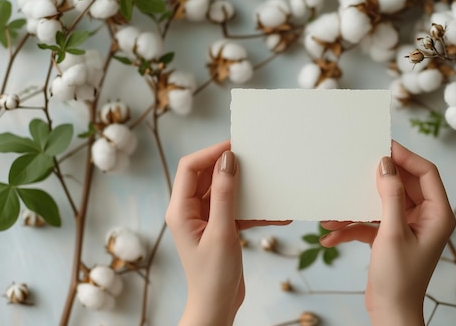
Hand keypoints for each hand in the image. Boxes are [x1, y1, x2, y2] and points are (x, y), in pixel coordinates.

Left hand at [166, 140, 287, 325]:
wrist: (217, 307)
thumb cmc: (213, 277)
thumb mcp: (222, 232)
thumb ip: (224, 194)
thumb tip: (227, 160)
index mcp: (180, 210)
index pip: (191, 167)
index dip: (212, 153)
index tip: (237, 147)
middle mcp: (190, 211)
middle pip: (207, 175)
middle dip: (230, 166)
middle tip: (254, 159)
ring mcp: (205, 219)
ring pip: (224, 191)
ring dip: (245, 188)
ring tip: (266, 183)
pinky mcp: (220, 228)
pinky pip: (235, 209)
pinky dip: (253, 209)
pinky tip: (274, 213)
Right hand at [320, 141, 455, 325]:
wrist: (390, 315)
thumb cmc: (399, 279)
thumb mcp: (392, 233)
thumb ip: (390, 196)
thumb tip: (386, 164)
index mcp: (437, 214)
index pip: (426, 173)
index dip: (406, 157)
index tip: (383, 146)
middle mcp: (425, 218)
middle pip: (402, 185)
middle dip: (377, 180)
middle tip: (357, 165)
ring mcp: (406, 228)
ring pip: (382, 204)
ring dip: (357, 208)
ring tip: (334, 211)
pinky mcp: (389, 238)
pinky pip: (370, 223)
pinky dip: (352, 227)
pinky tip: (331, 235)